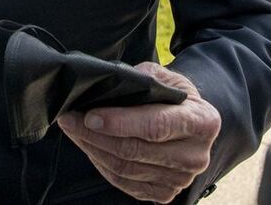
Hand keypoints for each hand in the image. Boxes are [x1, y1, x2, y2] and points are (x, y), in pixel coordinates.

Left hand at [57, 63, 219, 202]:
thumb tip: (109, 85)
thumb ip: (142, 78)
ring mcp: (181, 179)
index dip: (119, 122)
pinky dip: (101, 165)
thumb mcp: (166, 77)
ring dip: (92, 149)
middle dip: (94, 134)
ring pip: (125, 169)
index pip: (155, 126)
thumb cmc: (174, 97)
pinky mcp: (165, 193)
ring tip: (73, 129)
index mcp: (202, 122)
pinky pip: (125, 183)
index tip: (90, 116)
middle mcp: (195, 156)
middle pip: (135, 151)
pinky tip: (89, 146)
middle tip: (69, 119)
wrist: (191, 122)